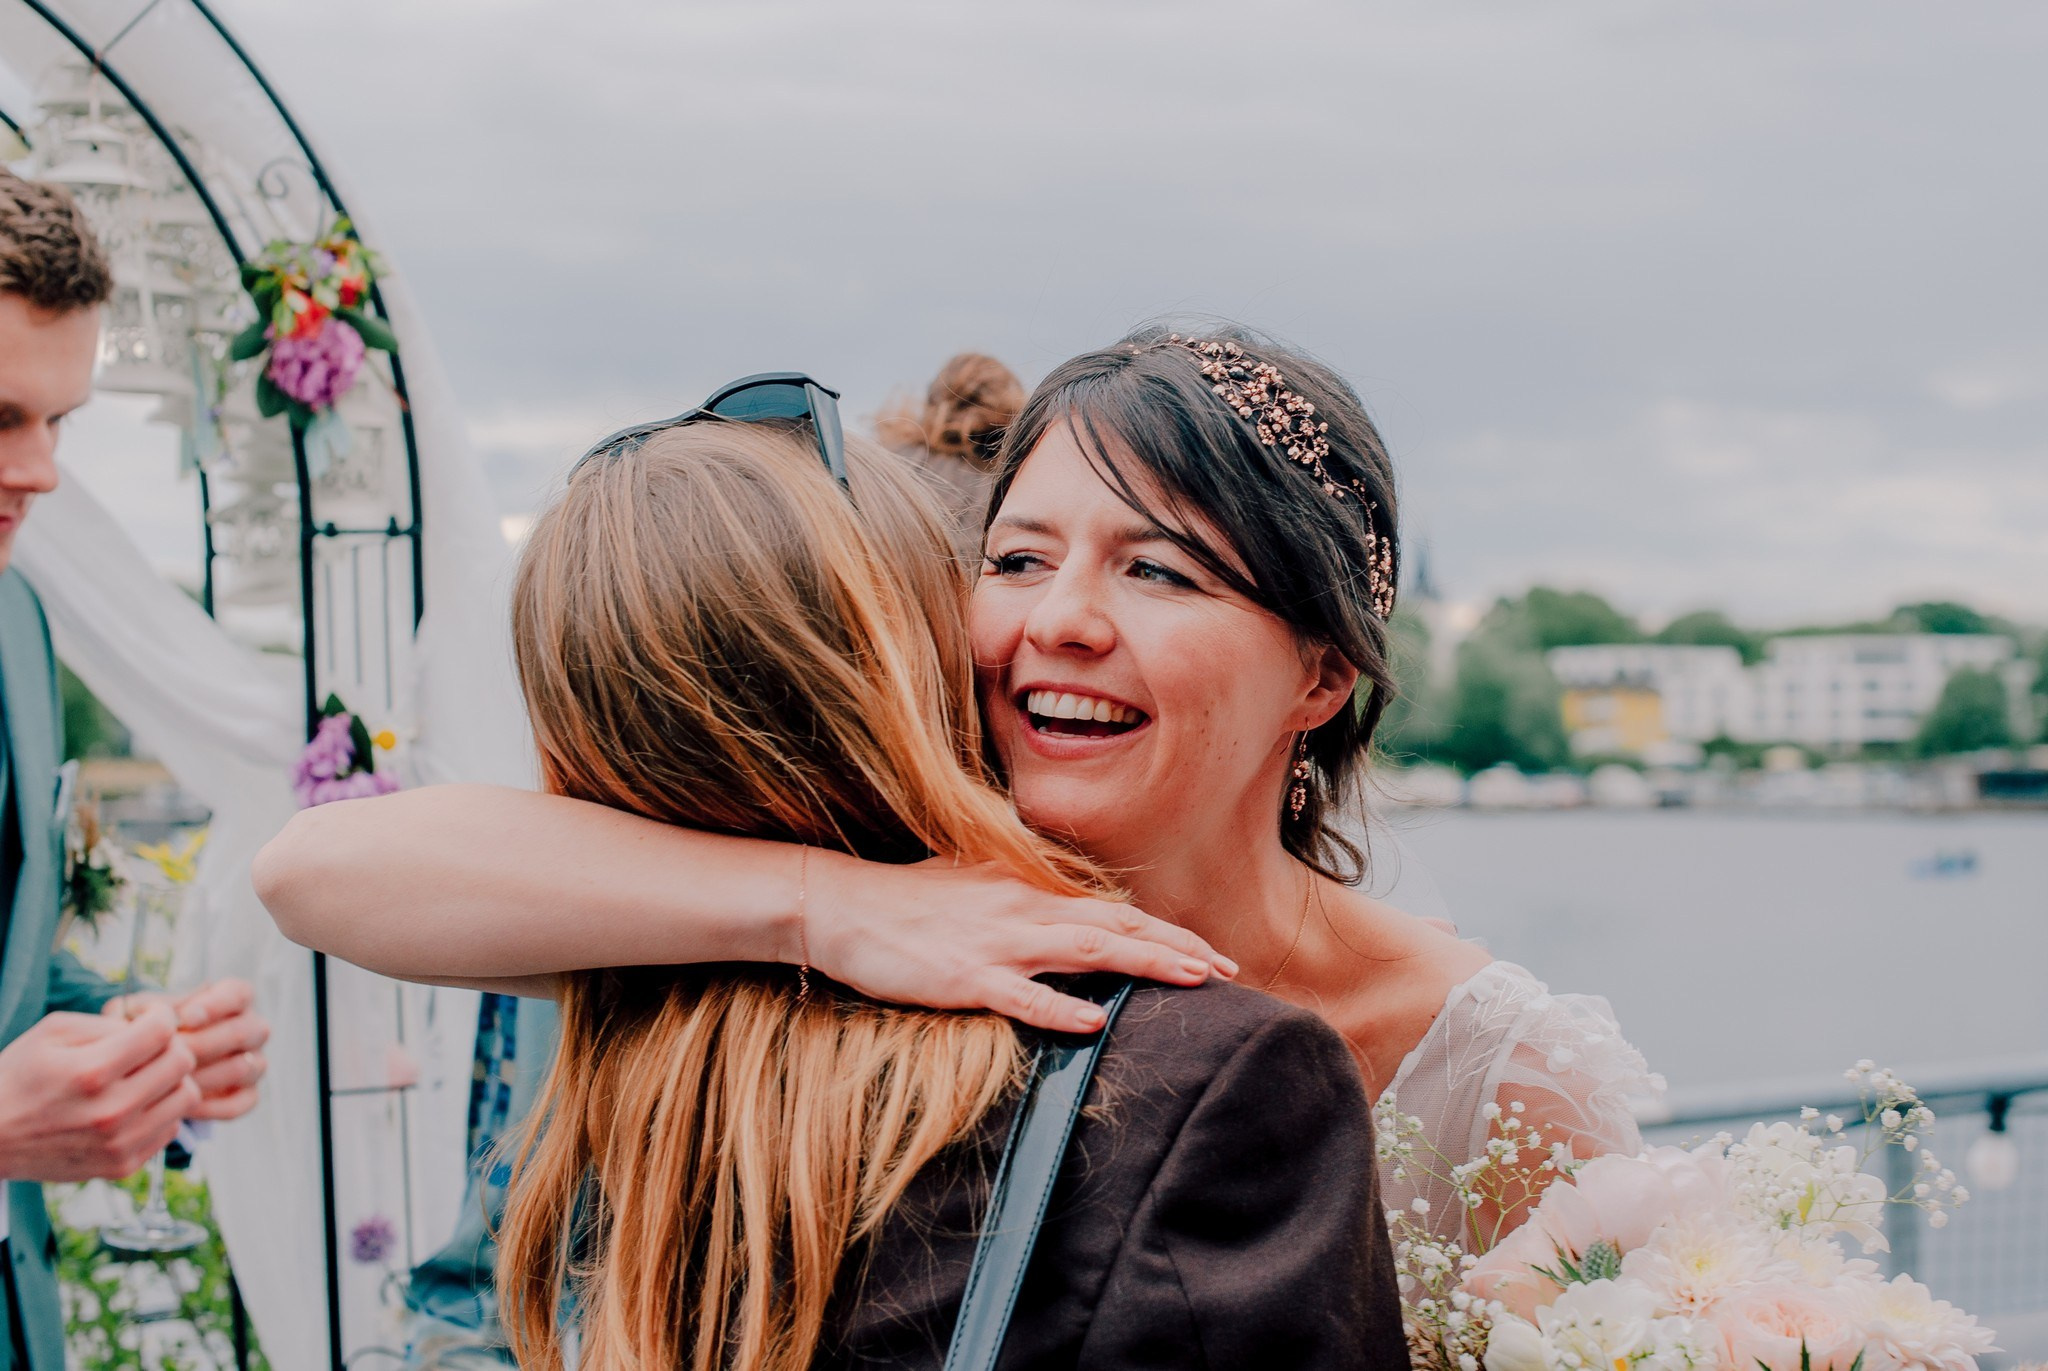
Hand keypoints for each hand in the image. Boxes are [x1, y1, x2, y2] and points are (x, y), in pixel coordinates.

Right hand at [0, 1008, 199, 1180]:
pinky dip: (160, 1111)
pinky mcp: (122, 1166)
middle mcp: (110, 1111)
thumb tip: (154, 1025)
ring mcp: (119, 1143)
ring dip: (171, 1080)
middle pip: (183, 1062)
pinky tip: (132, 1105)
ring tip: (142, 1076)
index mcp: (91, 1072)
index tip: (150, 1018)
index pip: (163, 1031)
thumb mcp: (52, 1033)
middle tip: (148, 1047)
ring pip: (186, 1096)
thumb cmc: (18, 1079)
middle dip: (170, 1045)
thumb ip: (107, 1023)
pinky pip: (171, 1128)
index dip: (160, 1016)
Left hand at [104, 979, 268, 1121]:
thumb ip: (139, 1010)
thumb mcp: (138, 1014)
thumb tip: (143, 1016)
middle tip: (172, 1055)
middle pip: (246, 1031)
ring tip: (171, 1082)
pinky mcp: (248, 1095)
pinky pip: (240, 1103)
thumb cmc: (148, 1033)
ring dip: (205, 1076)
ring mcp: (253, 1062)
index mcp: (232, 999)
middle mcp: (251, 1028)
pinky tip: (180, 1105)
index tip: (185, 1018)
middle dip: (206, 1044)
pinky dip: (210, 1107)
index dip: (216, 1005)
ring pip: (243, 1068)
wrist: (151, 1068)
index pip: (239, 994)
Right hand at [800, 853, 1237, 1033]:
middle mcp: (1024, 909)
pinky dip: (1061, 1006)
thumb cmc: (905, 898)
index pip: (1111, 913)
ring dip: (1146, 965)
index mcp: (1027, 891)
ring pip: (1088, 951)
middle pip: (1117, 928)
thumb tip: (1056, 899)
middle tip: (1228, 969)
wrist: (842, 904)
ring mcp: (997, 943)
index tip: (1209, 953)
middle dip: (1177, 948)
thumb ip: (1018, 890)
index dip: (1164, 934)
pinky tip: (1096, 1021)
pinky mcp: (966, 976)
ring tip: (1194, 980)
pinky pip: (1022, 993)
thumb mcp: (972, 881)